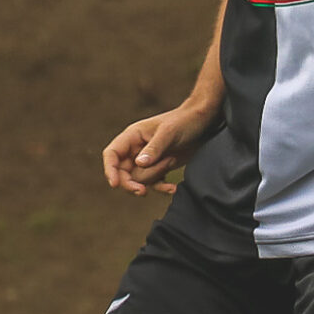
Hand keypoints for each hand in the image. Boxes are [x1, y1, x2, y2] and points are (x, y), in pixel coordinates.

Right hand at [102, 101, 218, 195]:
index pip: (112, 154)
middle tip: (143, 191)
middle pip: (123, 172)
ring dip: (154, 177)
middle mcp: (136, 149)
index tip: (115, 184)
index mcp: (133, 136)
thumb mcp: (169, 133)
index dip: (110, 169)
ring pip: (139, 179)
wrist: (204, 123)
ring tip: (172, 160)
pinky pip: (154, 183)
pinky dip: (162, 187)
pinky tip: (173, 188)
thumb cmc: (185, 121)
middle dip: (132, 182)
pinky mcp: (160, 167)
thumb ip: (154, 149)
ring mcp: (148, 159)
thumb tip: (138, 164)